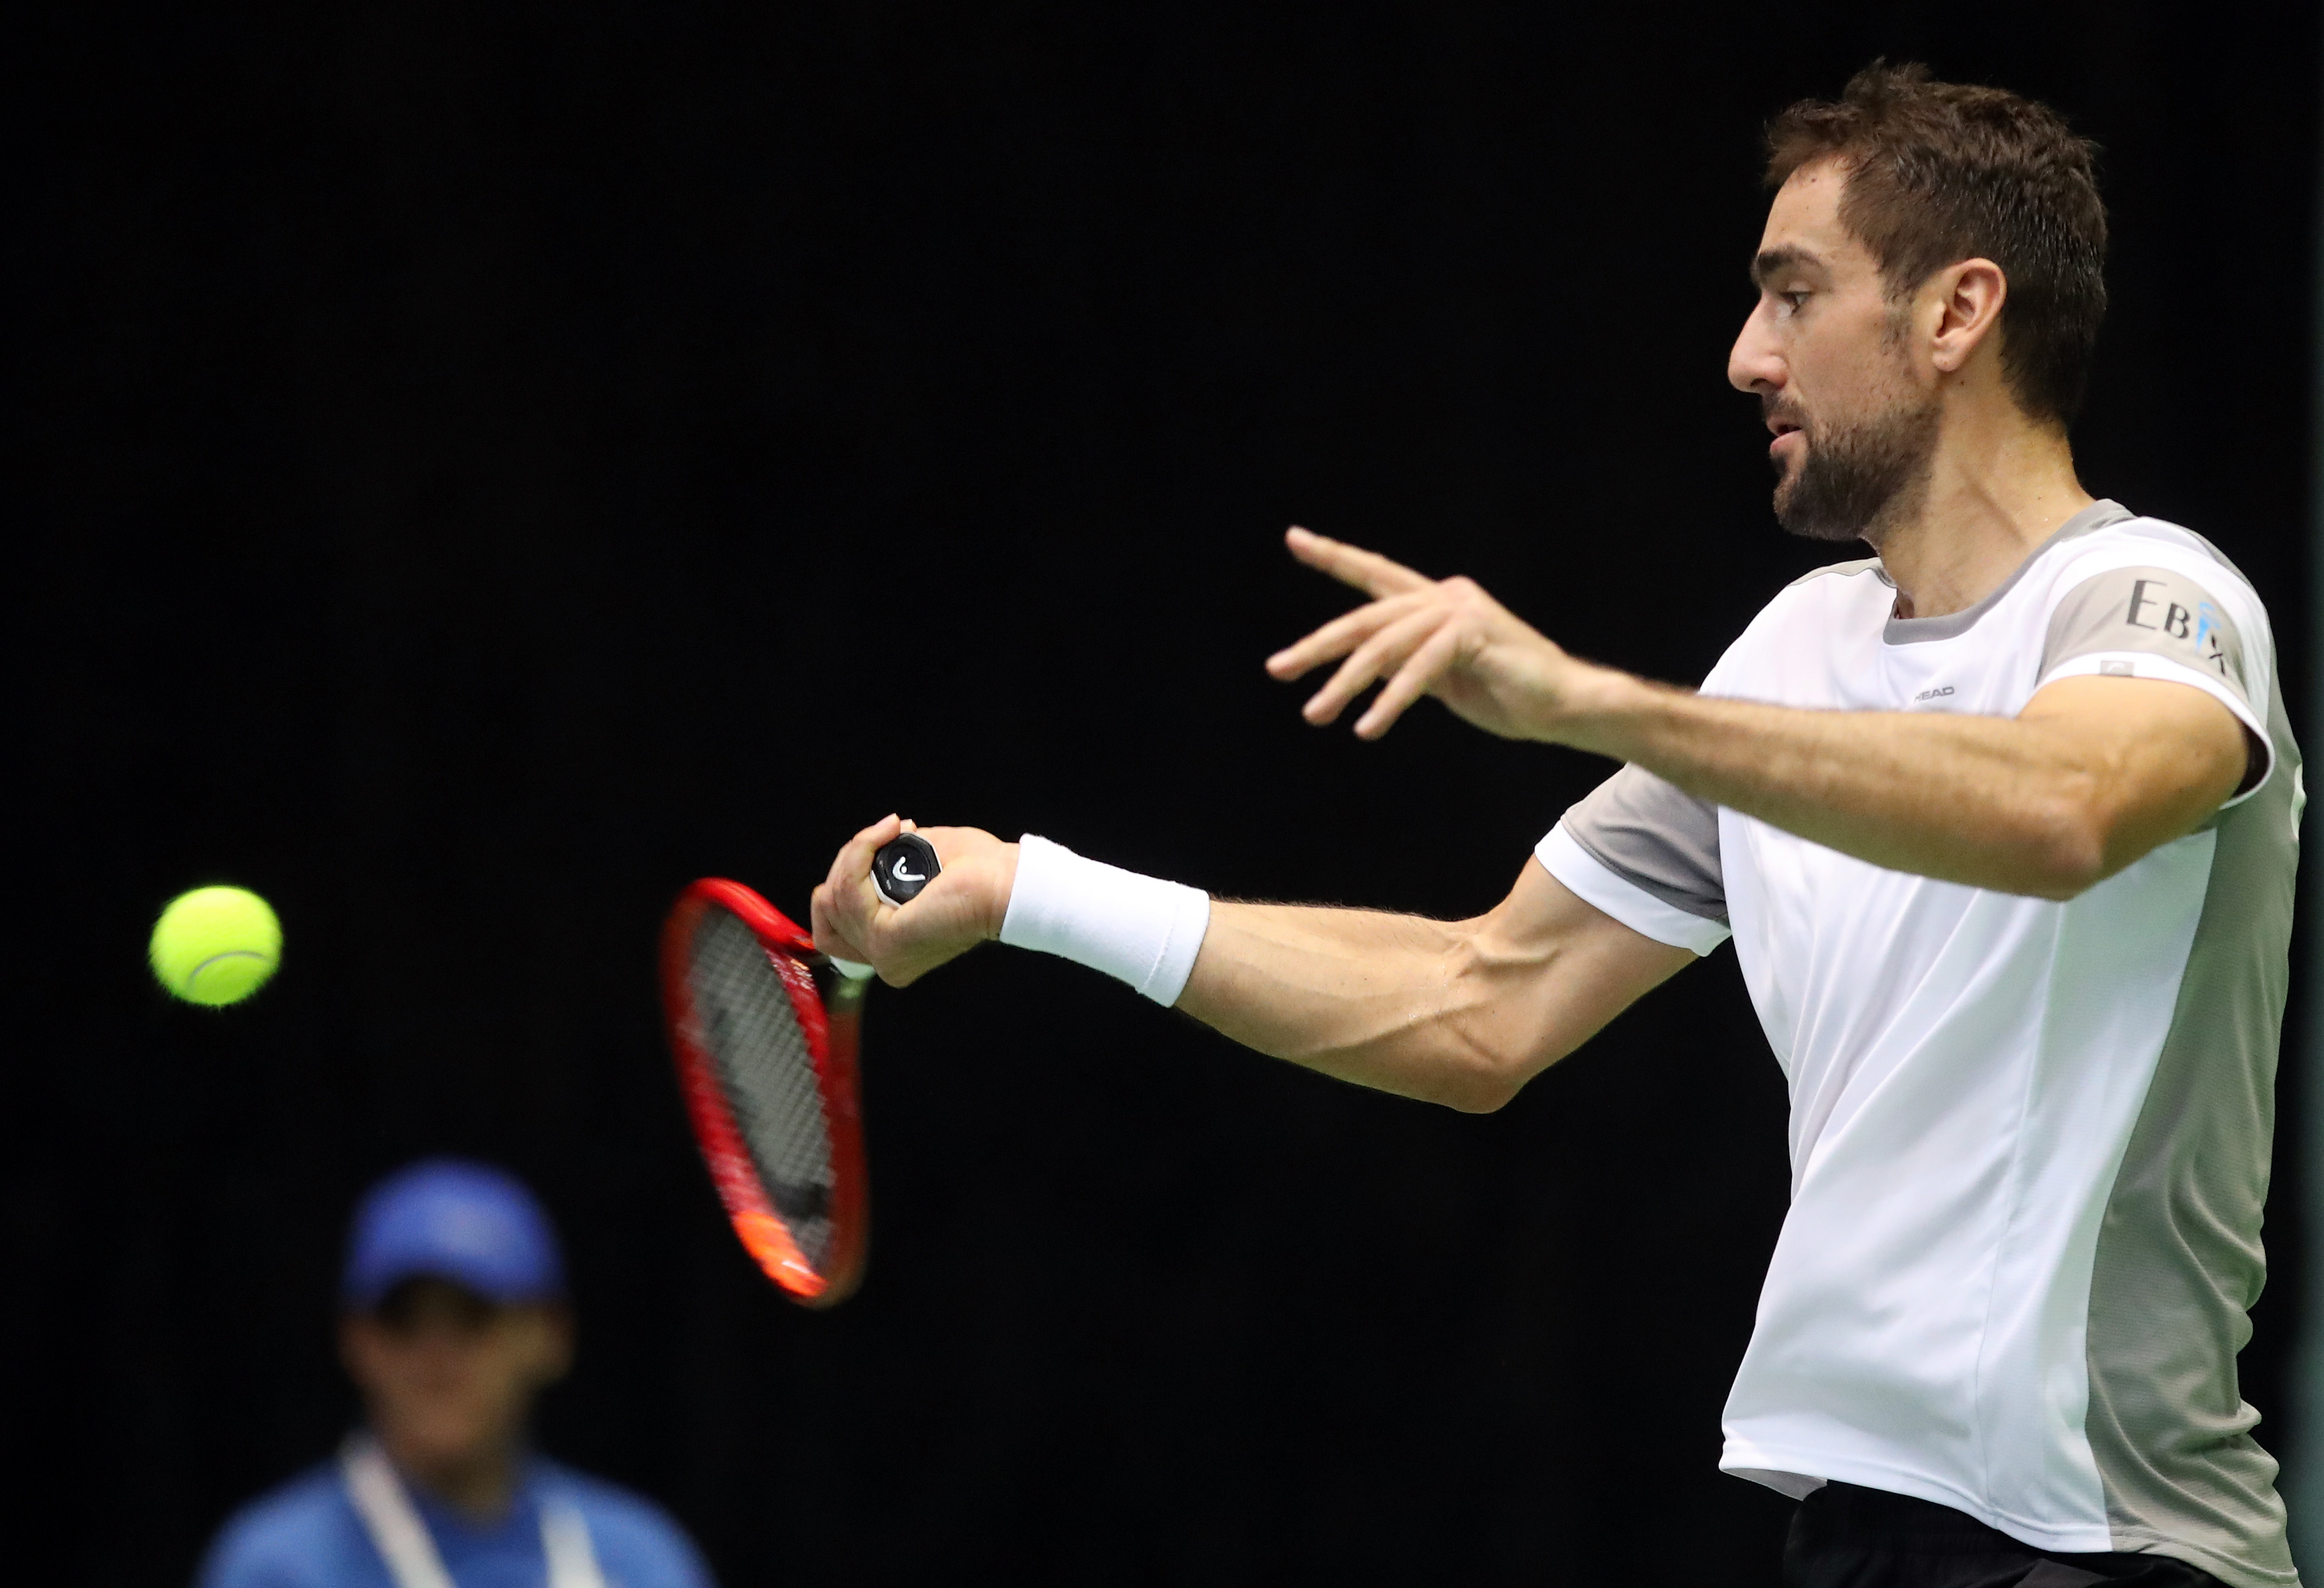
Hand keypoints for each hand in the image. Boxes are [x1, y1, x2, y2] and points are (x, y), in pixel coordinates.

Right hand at [810, 815, 1018, 987]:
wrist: (1005, 882)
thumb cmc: (977, 873)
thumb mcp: (916, 867)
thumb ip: (882, 868)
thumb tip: (863, 850)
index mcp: (892, 952)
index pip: (831, 928)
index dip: (842, 881)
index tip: (872, 848)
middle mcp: (884, 962)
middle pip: (827, 910)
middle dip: (846, 863)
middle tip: (883, 836)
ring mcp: (882, 955)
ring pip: (834, 895)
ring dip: (857, 851)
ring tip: (891, 830)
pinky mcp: (886, 939)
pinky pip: (849, 888)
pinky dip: (863, 851)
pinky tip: (889, 832)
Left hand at [1264, 527, 1607, 740]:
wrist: (1564, 706)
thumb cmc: (1507, 694)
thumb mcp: (1441, 679)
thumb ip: (1404, 664)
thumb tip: (1362, 665)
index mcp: (1435, 602)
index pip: (1375, 575)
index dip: (1335, 557)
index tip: (1295, 538)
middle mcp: (1445, 596)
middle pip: (1366, 617)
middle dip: (1317, 645)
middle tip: (1277, 669)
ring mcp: (1460, 611)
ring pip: (1384, 645)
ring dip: (1346, 683)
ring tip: (1316, 714)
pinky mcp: (1474, 634)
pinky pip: (1417, 668)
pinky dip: (1390, 699)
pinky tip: (1368, 727)